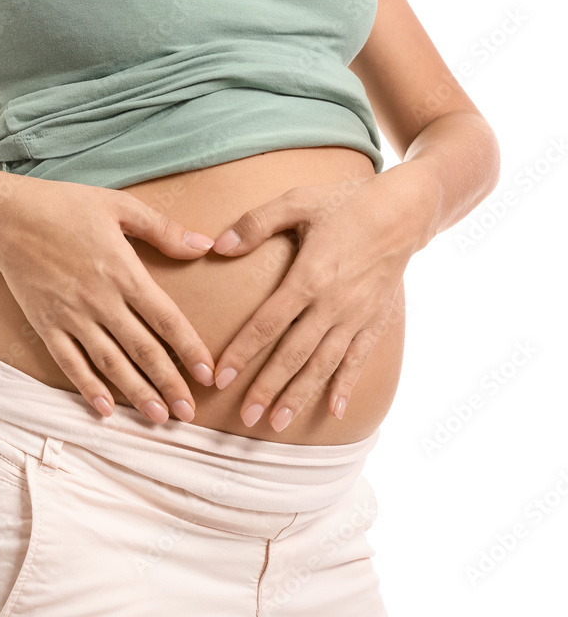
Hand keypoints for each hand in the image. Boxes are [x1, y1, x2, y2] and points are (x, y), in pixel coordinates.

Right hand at [0, 176, 218, 423]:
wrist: (7, 218)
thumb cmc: (65, 206)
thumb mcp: (120, 206)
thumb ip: (163, 229)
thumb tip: (206, 245)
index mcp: (123, 271)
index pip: (165, 318)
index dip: (189, 349)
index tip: (208, 374)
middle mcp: (100, 300)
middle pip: (142, 349)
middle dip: (169, 383)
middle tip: (189, 413)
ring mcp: (71, 316)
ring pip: (110, 363)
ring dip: (136, 393)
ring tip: (158, 418)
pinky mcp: (46, 324)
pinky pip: (70, 362)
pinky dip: (88, 387)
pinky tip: (105, 409)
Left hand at [208, 168, 434, 430]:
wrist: (406, 210)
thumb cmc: (345, 203)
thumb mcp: (298, 201)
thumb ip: (255, 223)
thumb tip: (217, 245)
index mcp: (310, 276)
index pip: (267, 323)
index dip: (242, 352)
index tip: (220, 376)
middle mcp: (334, 304)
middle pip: (294, 354)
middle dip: (268, 387)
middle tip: (246, 416)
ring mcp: (357, 316)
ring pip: (324, 364)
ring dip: (300, 395)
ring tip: (277, 422)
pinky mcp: (376, 320)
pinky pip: (359, 359)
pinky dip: (346, 386)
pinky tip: (334, 412)